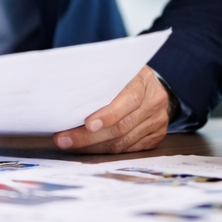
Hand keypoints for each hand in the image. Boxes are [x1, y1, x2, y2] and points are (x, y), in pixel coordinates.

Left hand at [52, 65, 170, 153]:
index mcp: (143, 81)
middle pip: (121, 126)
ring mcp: (157, 121)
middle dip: (89, 136)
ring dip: (94, 147)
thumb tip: (69, 96)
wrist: (154, 86)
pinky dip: (107, 151)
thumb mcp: (118, 70)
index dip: (108, 115)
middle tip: (65, 139)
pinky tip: (90, 148)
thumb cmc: (127, 77)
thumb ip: (101, 81)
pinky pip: (128, 150)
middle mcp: (154, 101)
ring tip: (71, 144)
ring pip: (122, 142)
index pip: (128, 99)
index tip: (87, 124)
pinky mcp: (156, 136)